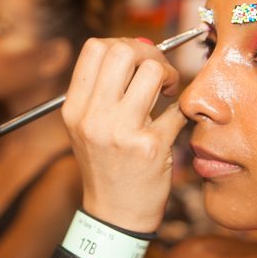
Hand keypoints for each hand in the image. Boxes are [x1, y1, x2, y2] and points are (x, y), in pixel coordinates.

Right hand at [61, 38, 186, 232]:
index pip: (95, 48)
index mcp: (75, 108)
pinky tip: (174, 123)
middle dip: (150, 54)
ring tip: (168, 93)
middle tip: (159, 73)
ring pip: (152, 71)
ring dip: (169, 75)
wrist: (114, 212)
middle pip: (123, 51)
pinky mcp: (150, 147)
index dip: (122, 44)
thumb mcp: (87, 126)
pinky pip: (176, 108)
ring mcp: (121, 132)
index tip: (137, 62)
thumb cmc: (105, 163)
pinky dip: (181, 111)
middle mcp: (92, 117)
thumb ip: (104, 88)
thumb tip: (141, 49)